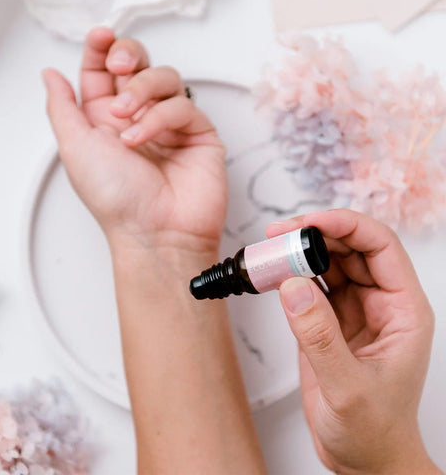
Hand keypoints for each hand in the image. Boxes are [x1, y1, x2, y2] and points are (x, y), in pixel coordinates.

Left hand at [42, 27, 226, 256]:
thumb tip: (52, 76)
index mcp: (107, 123)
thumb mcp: (75, 149)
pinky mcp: (198, 135)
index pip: (105, 73)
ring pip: (165, 78)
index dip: (103, 49)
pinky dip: (159, 117)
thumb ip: (62, 107)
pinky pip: (182, 106)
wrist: (155, 232)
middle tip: (120, 64)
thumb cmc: (116, 200)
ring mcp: (170, 127)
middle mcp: (139, 121)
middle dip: (129, 54)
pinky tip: (143, 138)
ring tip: (126, 117)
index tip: (101, 39)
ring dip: (142, 88)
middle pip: (139, 65)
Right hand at [267, 210, 440, 474]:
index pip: (379, 247)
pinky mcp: (327, 320)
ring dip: (299, 252)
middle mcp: (378, 303)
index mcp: (402, 310)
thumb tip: (293, 285)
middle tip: (279, 236)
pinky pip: (309, 285)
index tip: (309, 223)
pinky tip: (274, 274)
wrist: (362, 456)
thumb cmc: (373, 429)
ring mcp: (351, 310)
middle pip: (350, 248)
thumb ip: (319, 336)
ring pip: (328, 263)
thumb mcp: (348, 388)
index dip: (346, 225)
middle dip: (315, 234)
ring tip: (271, 252)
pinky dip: (290, 275)